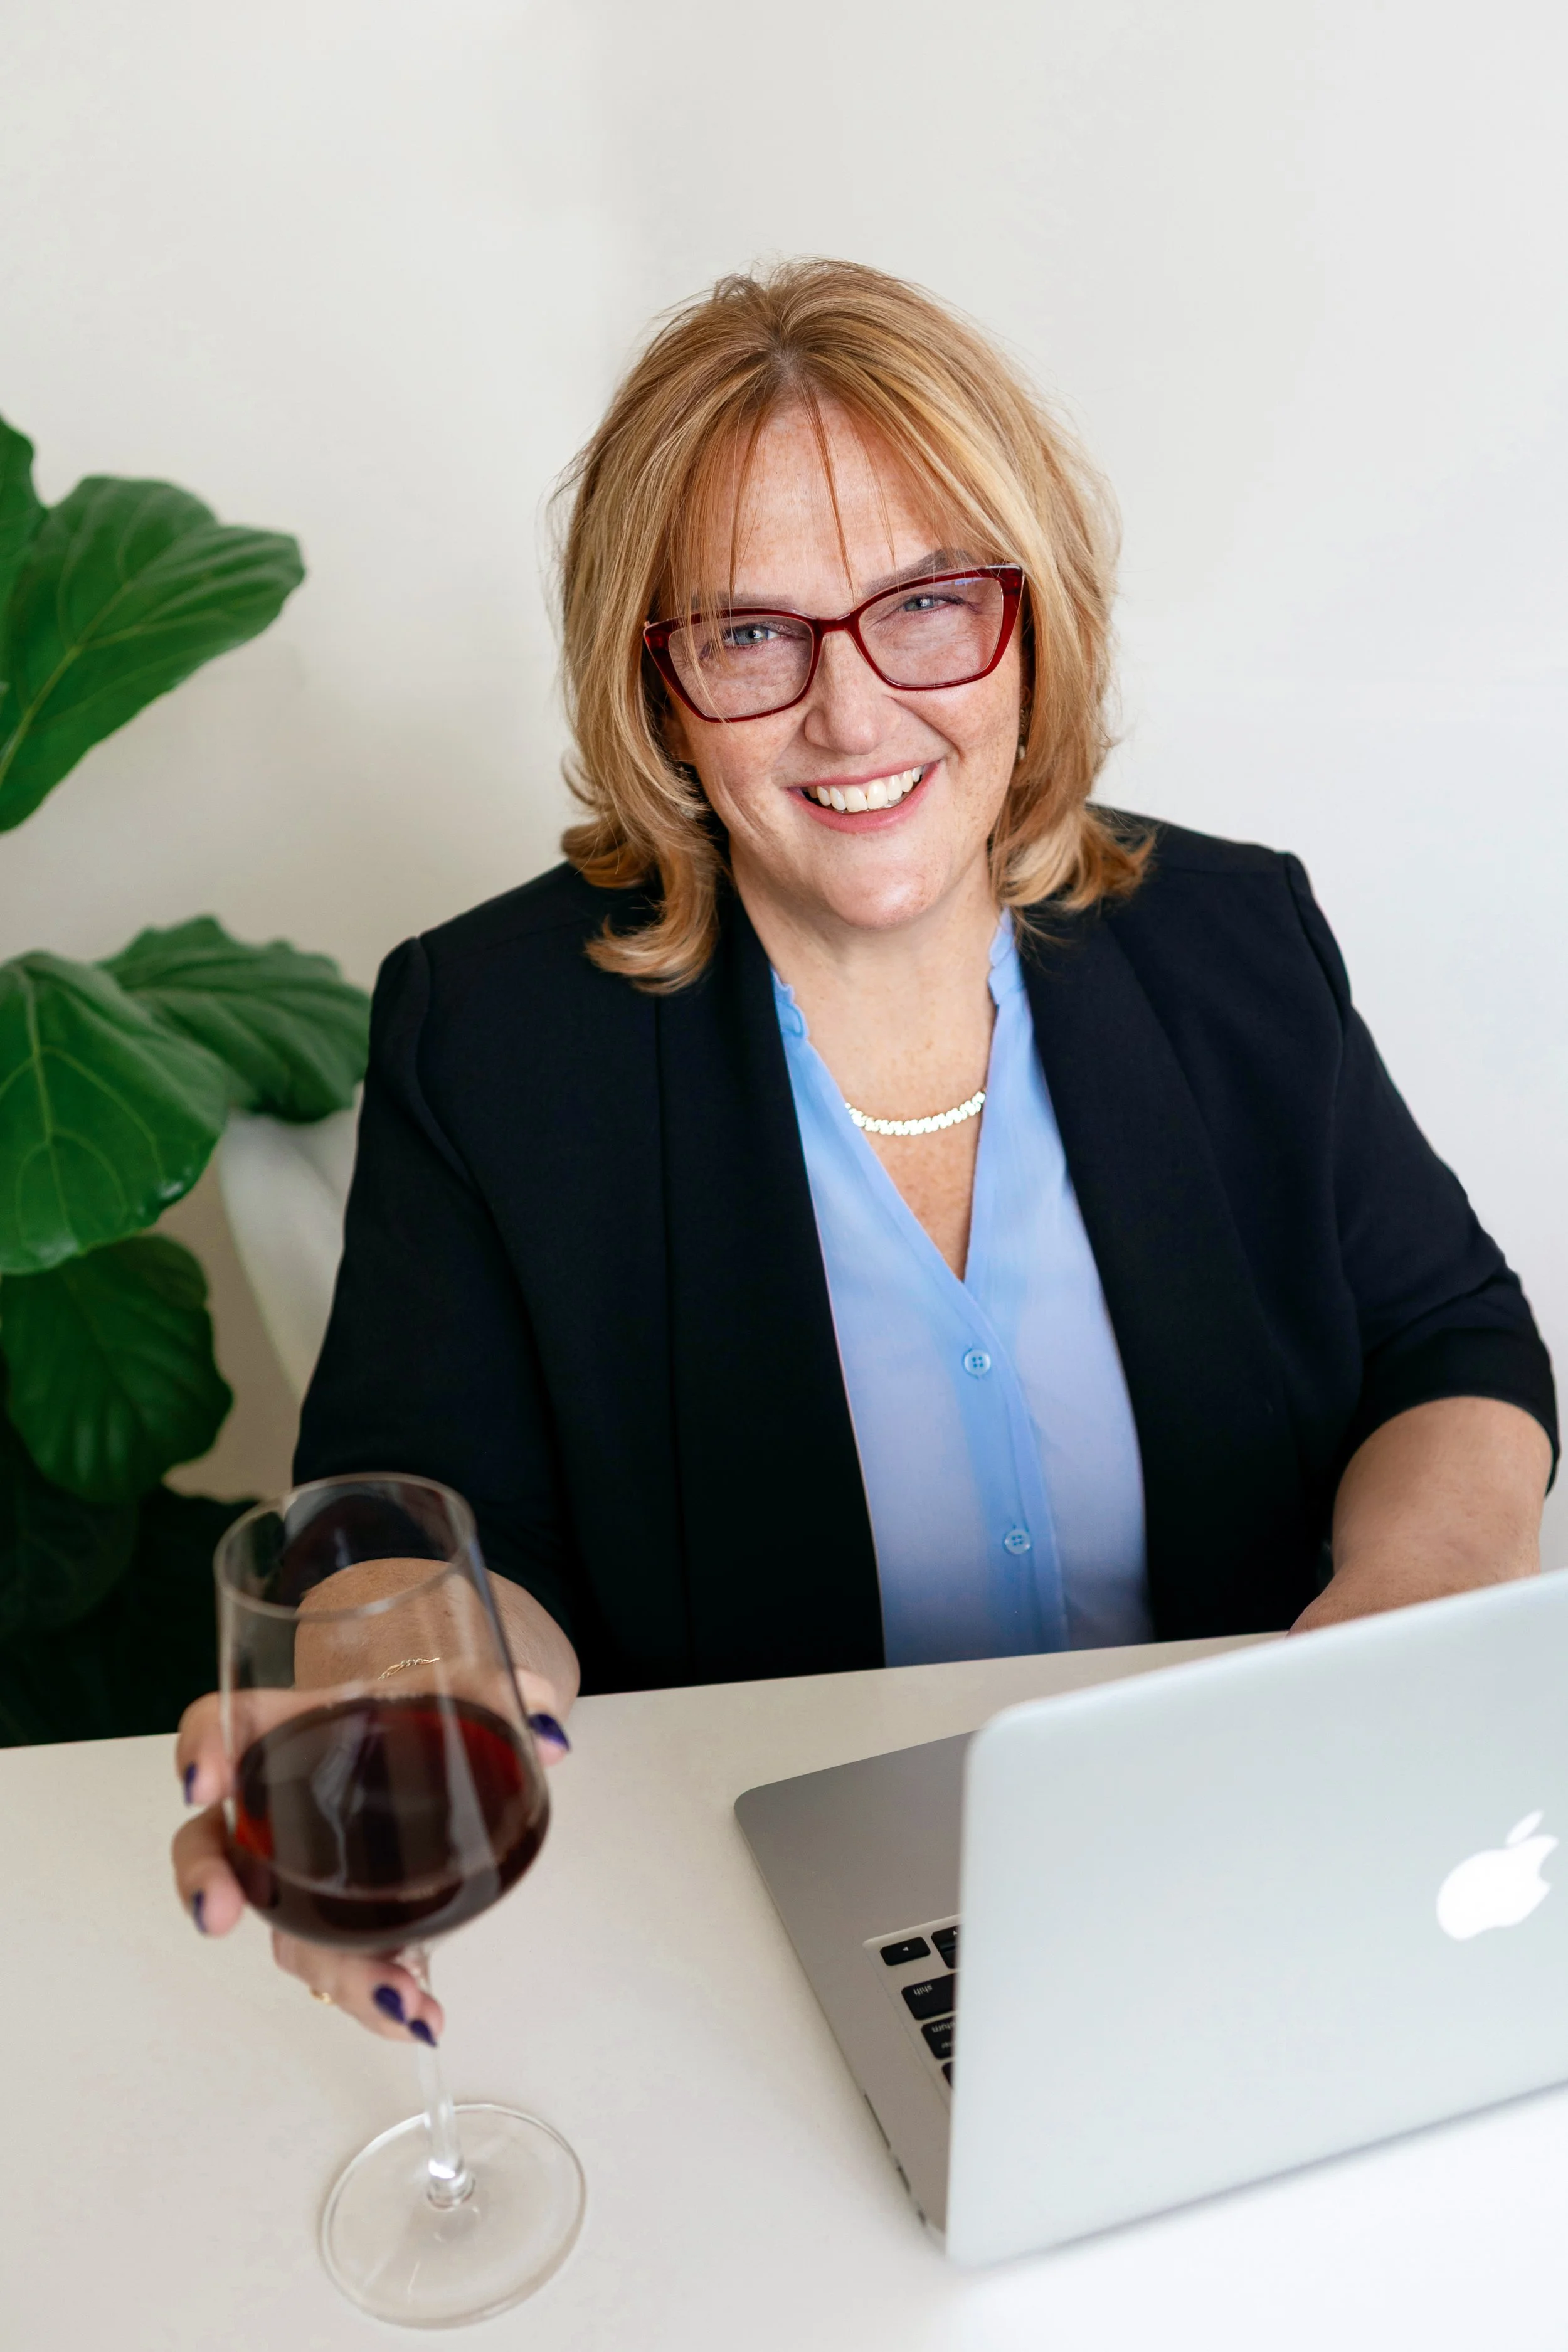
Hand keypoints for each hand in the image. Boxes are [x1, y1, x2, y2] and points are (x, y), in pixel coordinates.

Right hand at [170, 1672, 571, 2043]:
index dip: (199, 1749)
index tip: (203, 1782)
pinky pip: (340, 1961)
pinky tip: (421, 2015)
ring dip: (331, 1970)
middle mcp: (282, 1806)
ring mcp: (308, 1872)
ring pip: (286, 1928)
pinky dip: (374, 1993)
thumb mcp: (470, 1686)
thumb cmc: (434, 1703)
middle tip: (220, 1915)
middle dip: (210, 1884)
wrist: (447, 1738)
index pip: (223, 1724)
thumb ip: (507, 1694)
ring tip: (400, 2003)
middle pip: (221, 1849)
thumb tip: (549, 1733)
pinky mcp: (346, 1919)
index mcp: (295, 1728)